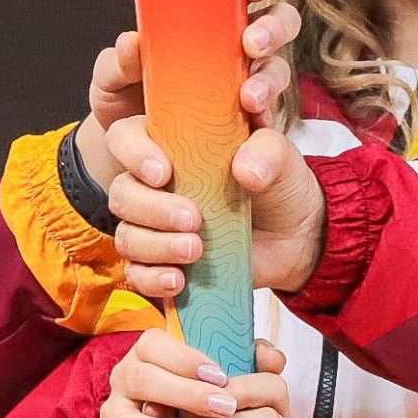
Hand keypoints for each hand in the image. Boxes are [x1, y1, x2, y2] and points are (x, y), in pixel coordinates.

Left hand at [73, 0, 299, 204]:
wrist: (125, 154)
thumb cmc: (123, 99)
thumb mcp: (112, 78)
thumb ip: (117, 61)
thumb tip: (132, 44)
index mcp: (206, 23)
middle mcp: (234, 50)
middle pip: (276, 25)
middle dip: (272, 29)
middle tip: (252, 45)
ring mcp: (246, 87)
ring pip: (277, 71)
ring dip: (269, 80)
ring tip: (249, 98)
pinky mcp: (248, 127)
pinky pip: (269, 121)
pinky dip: (265, 121)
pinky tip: (253, 126)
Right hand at [97, 115, 327, 301]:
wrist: (295, 234)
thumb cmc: (278, 183)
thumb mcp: (280, 157)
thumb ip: (266, 150)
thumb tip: (244, 169)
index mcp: (172, 146)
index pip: (126, 137)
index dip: (134, 153)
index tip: (163, 173)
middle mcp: (155, 185)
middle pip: (122, 192)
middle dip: (152, 209)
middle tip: (193, 219)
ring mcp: (155, 226)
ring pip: (126, 235)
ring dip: (156, 246)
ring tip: (196, 250)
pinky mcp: (162, 262)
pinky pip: (136, 274)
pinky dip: (153, 278)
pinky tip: (179, 280)